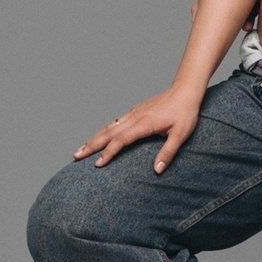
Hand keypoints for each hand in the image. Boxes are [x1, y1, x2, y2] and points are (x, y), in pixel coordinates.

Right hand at [74, 88, 202, 173]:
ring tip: (81, 148)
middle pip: (108, 132)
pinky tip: (99, 137)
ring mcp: (133, 113)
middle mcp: (135, 117)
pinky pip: (115, 122)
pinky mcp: (135, 111)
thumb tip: (157, 171)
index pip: (121, 140)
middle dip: (91, 145)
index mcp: (144, 123)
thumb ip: (168, 153)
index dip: (109, 152)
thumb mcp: (181, 135)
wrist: (186, 90)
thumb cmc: (185, 112)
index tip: (98, 163)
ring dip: (94, 137)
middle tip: (76, 156)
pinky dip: (103, 131)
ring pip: (109, 126)